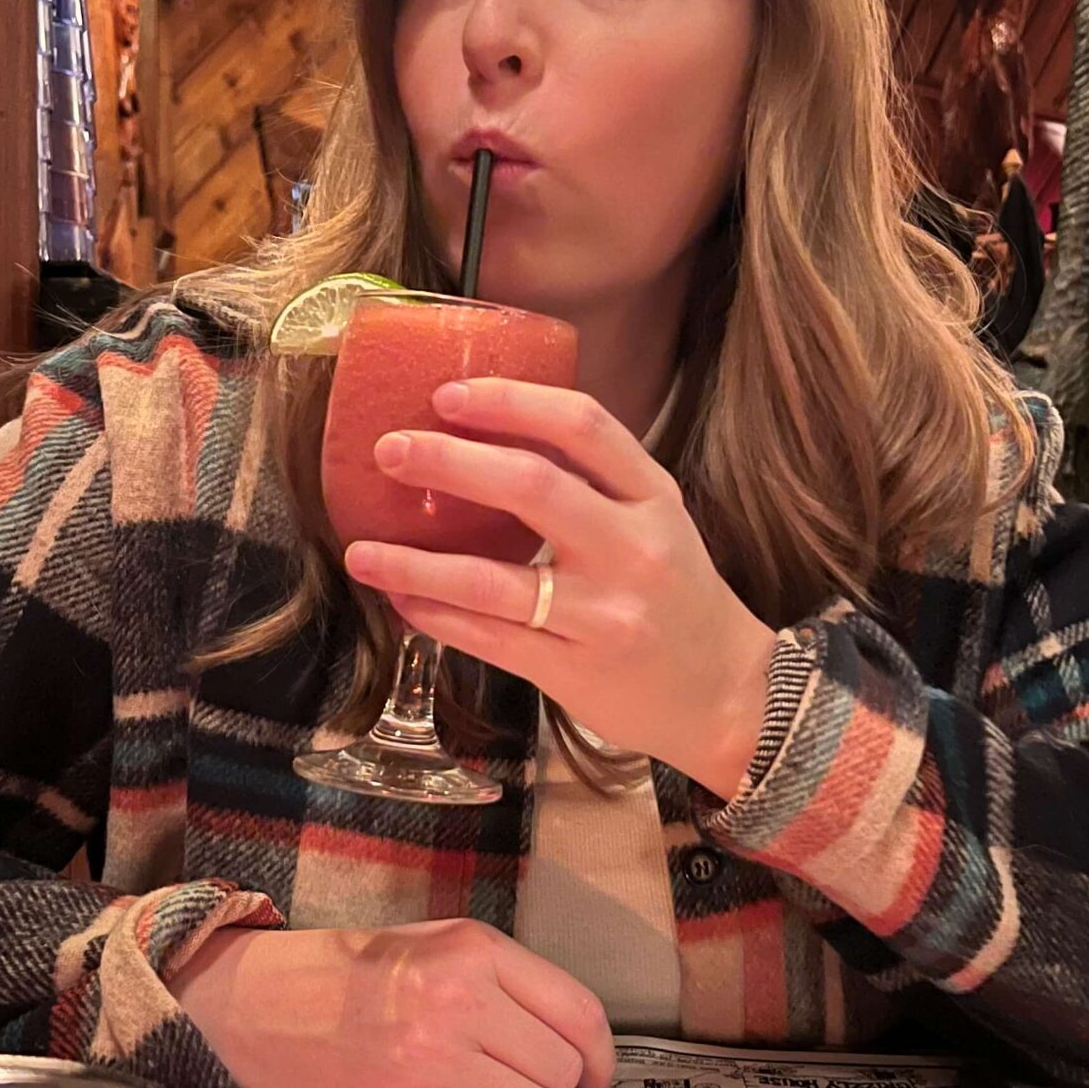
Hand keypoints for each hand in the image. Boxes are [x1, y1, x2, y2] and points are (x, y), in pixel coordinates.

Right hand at [165, 919, 615, 1087]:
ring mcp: (432, 1061)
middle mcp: (460, 1001)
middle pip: (559, 1071)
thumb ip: (503, 981)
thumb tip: (571, 1045)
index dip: (600, 1057)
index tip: (595, 1079)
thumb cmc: (346, 976)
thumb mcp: (432, 944)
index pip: (578, 1013)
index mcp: (474, 951)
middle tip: (511, 1085)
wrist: (253, 1004)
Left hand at [341, 379, 777, 799]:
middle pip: (532, 486)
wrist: (727, 693)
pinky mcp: (575, 670)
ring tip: (361, 549)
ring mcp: (603, 614)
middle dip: (449, 461)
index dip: (510, 401)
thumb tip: (486, 434)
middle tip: (390, 450)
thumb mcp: (656, 521)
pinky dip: (435, 615)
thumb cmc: (677, 597)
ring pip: (492, 579)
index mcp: (653, 497)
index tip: (448, 394)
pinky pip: (488, 638)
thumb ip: (591, 481)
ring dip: (415, 561)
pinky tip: (400, 599)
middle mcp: (633, 549)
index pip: (582, 426)